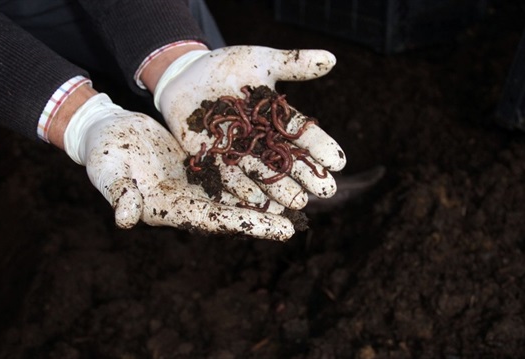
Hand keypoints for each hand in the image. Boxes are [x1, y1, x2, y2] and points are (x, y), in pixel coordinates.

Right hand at [63, 93, 294, 240]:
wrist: (108, 133)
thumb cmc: (104, 156)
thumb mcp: (110, 173)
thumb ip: (120, 195)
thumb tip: (125, 219)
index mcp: (171, 207)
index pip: (216, 221)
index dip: (250, 225)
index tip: (283, 231)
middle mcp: (190, 199)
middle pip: (235, 210)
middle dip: (268, 215)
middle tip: (303, 219)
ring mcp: (197, 181)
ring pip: (238, 191)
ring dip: (266, 194)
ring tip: (300, 194)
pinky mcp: (199, 162)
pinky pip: (231, 168)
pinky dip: (253, 170)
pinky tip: (277, 165)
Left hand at [152, 46, 345, 210]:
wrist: (186, 75)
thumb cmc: (227, 66)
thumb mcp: (261, 60)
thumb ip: (294, 63)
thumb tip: (330, 58)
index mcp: (277, 120)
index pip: (304, 136)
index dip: (321, 148)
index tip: (339, 162)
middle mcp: (262, 141)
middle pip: (287, 160)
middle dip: (306, 176)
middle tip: (327, 191)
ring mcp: (239, 152)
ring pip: (262, 174)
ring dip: (280, 189)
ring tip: (298, 202)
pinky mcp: (213, 159)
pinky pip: (229, 177)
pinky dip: (243, 190)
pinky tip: (257, 201)